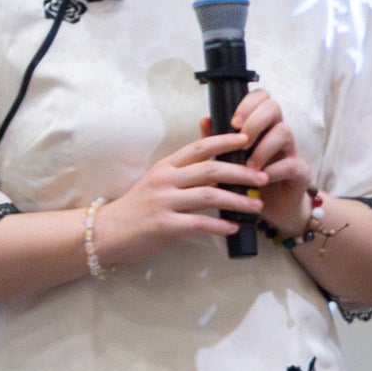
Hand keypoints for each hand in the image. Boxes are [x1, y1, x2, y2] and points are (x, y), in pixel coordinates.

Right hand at [90, 130, 271, 266]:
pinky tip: (233, 227)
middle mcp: (165, 179)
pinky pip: (199, 223)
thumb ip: (182, 175)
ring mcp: (164, 201)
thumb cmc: (137, 208)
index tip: (247, 139)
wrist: (108, 231)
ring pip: (209, 195)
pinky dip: (219, 225)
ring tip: (257, 206)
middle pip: (209, 169)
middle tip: (263, 177)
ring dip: (237, 200)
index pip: (198, 147)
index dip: (223, 141)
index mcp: (165, 166)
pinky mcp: (164, 224)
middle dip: (241, 172)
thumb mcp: (157, 183)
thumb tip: (216, 170)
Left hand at [214, 93, 314, 237]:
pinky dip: (274, 170)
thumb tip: (204, 120)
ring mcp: (292, 150)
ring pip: (284, 131)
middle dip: (254, 120)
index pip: (261, 97)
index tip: (233, 122)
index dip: (248, 103)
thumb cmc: (248, 179)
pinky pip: (292, 163)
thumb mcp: (229, 159)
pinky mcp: (301, 171)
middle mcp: (277, 133)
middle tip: (241, 140)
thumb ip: (218, 141)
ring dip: (262, 147)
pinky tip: (262, 179)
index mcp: (261, 125)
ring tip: (248, 165)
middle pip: (273, 106)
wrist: (271, 209)